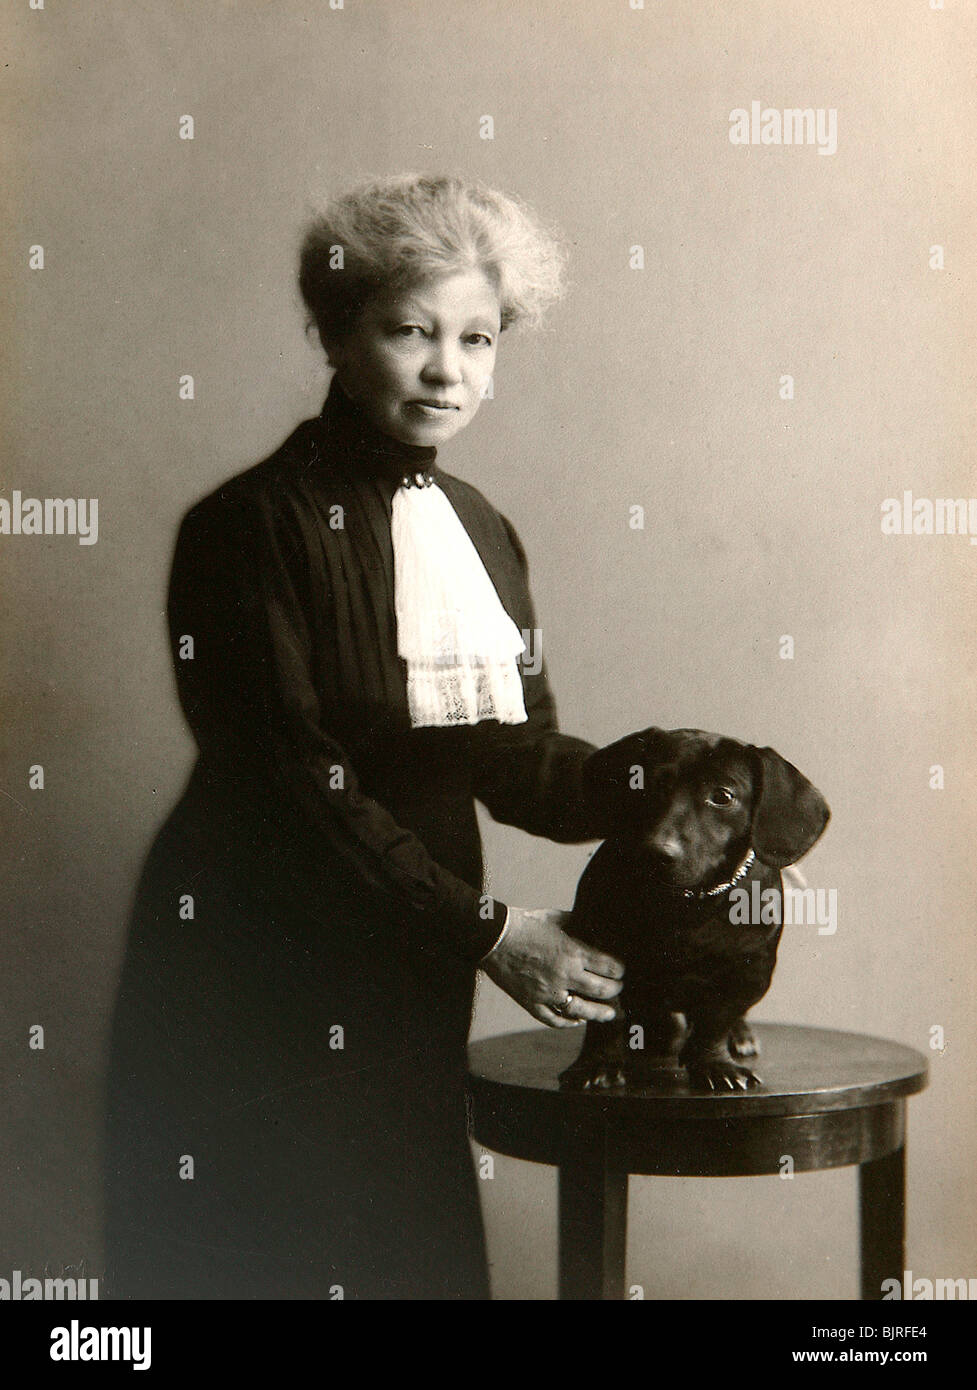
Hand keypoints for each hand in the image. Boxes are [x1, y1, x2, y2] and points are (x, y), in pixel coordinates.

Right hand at [480, 907, 623, 1027]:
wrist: (493, 937)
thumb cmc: (526, 923)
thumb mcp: (557, 918)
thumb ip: (579, 925)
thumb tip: (596, 929)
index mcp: (574, 952)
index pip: (610, 968)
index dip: (620, 970)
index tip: (622, 971)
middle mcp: (565, 975)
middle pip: (602, 991)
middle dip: (615, 990)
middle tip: (619, 989)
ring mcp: (548, 992)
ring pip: (583, 1011)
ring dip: (600, 1013)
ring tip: (609, 1014)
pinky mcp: (532, 1003)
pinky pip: (555, 1020)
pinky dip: (569, 1022)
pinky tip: (578, 1020)